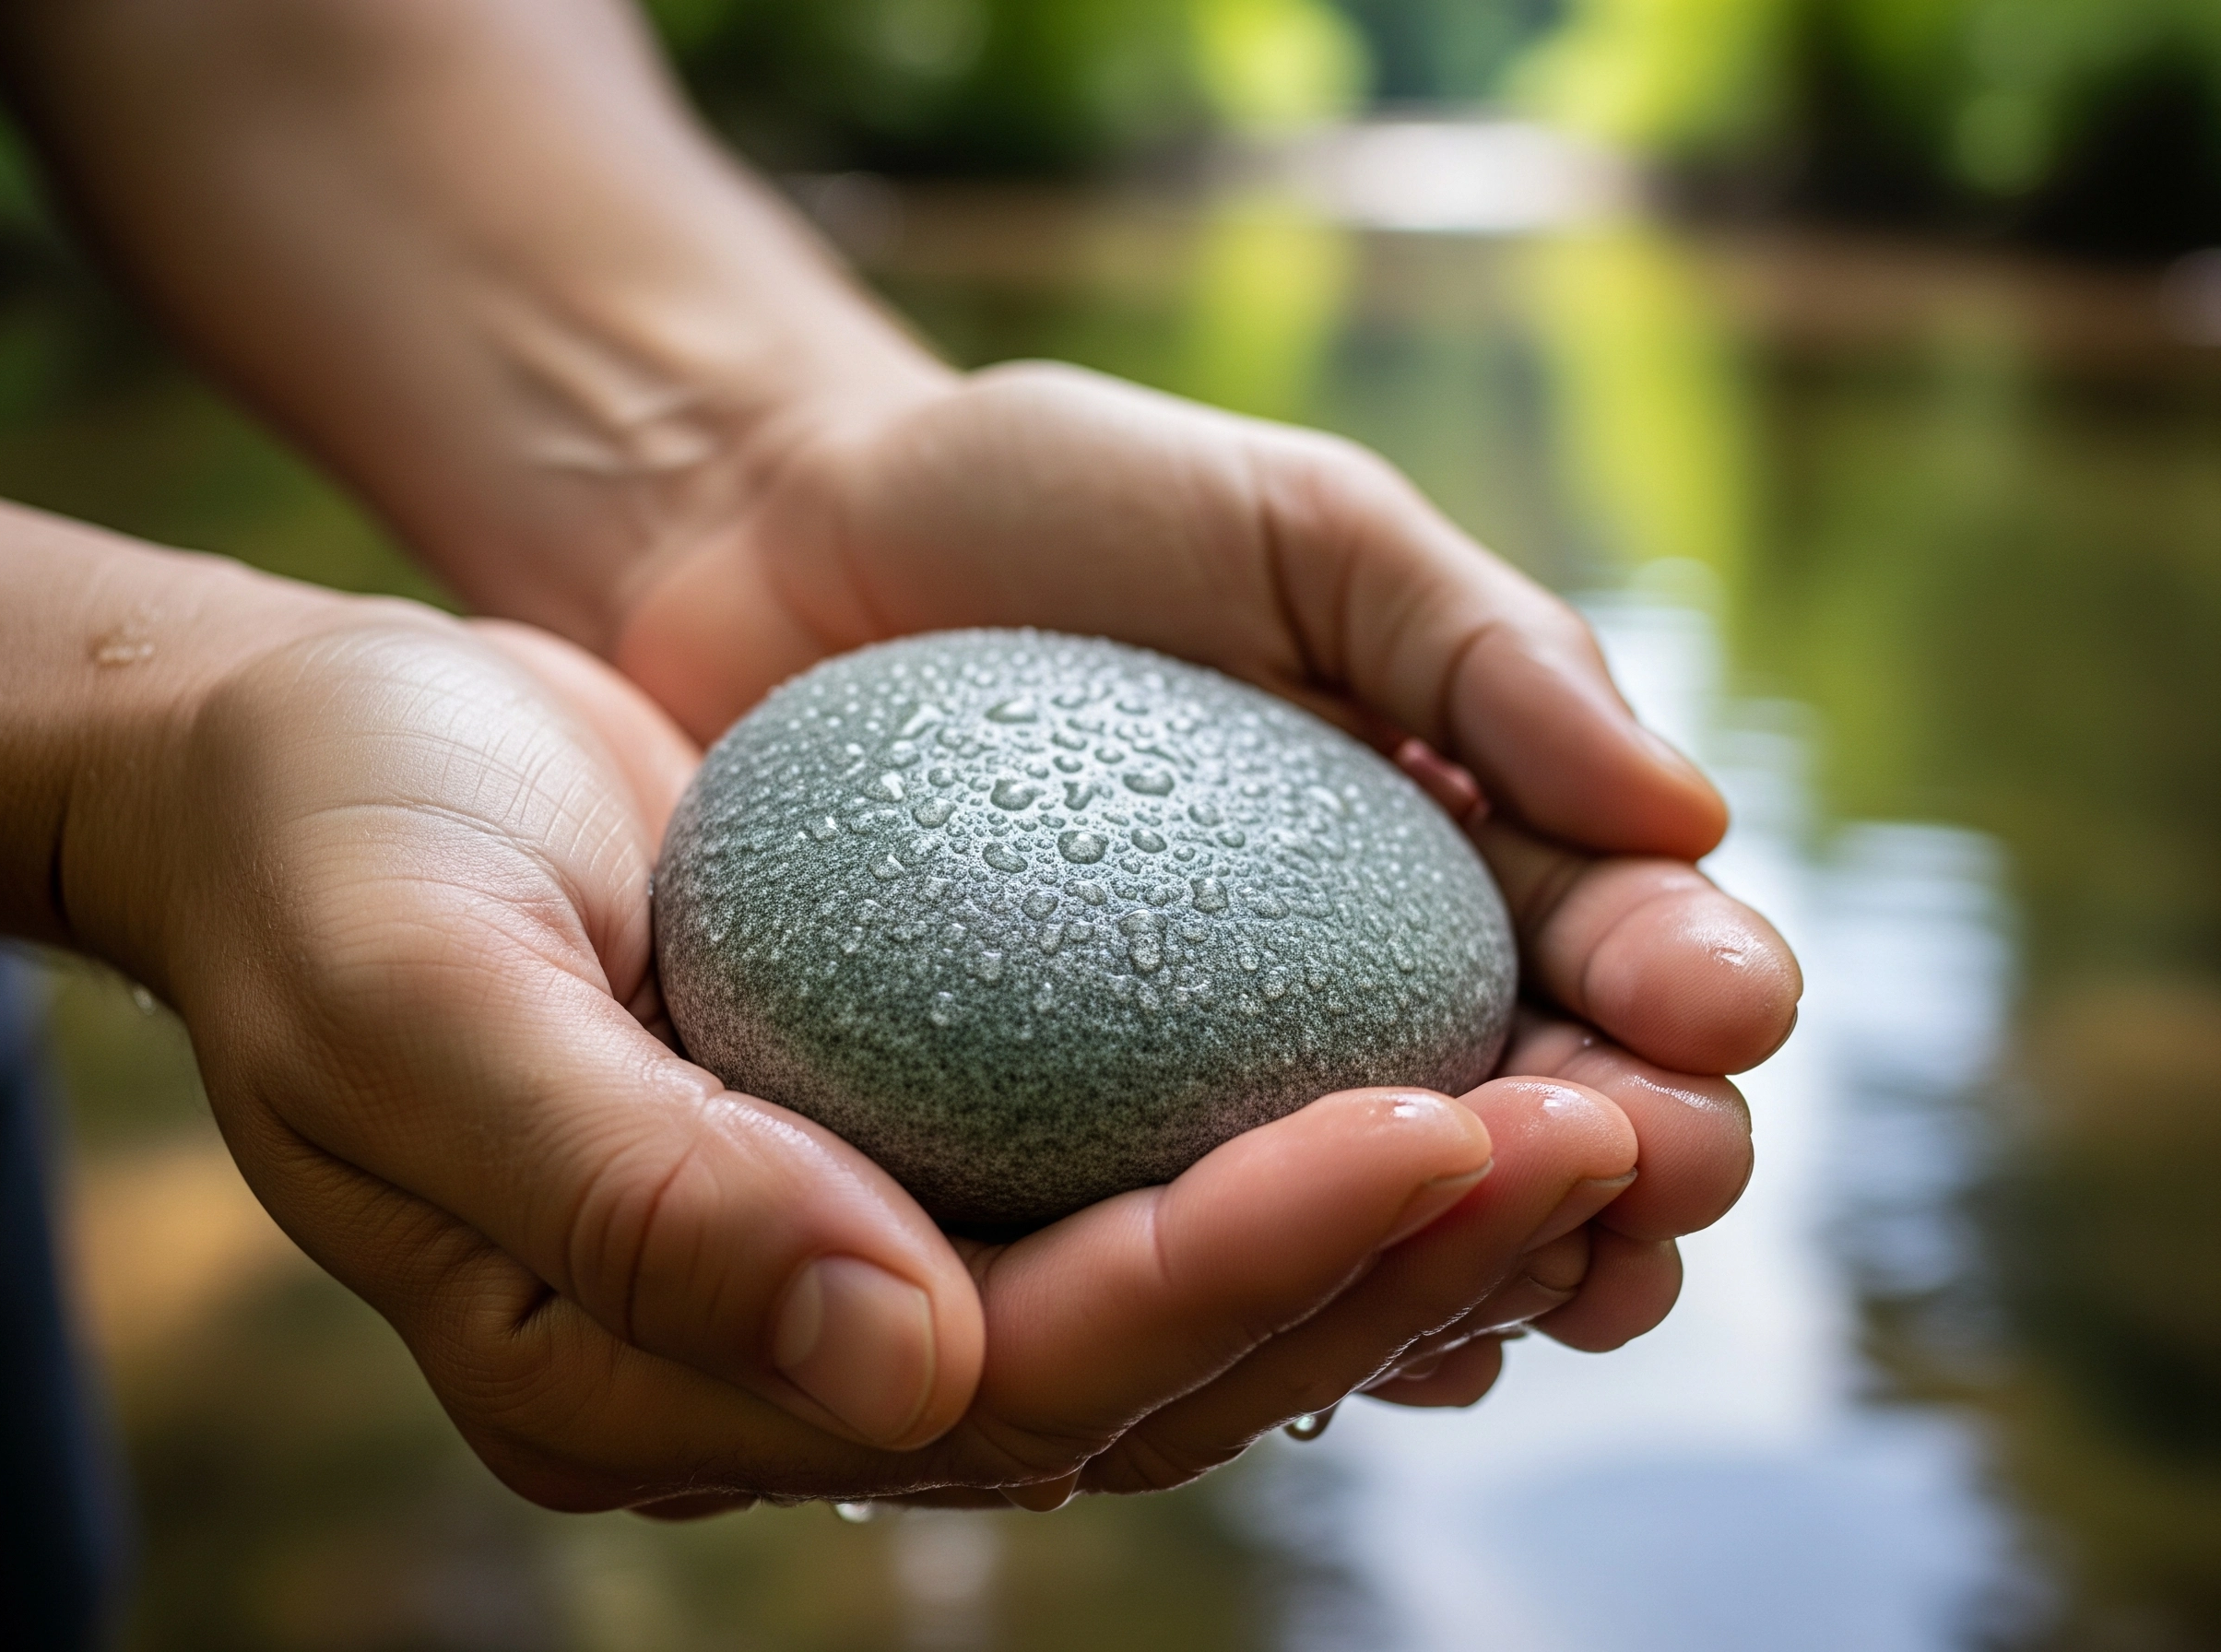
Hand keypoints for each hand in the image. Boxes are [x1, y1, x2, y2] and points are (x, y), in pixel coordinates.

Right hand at [125, 608, 1742, 1517]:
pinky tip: (1466, 1041)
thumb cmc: (337, 854)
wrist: (320, 756)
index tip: (1426, 1127)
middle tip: (1612, 1130)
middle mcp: (791, 1351)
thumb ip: (631, 1194)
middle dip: (1386, 1265)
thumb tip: (897, 1373)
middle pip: (1144, 1370)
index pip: (1002, 1375)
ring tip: (1606, 1098)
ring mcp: (869, 1257)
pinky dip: (1317, 1125)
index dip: (1228, 1270)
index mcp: (649, 1374)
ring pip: (1187, 1295)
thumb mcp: (418, 998)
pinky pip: (1155, 1172)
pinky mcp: (926, 1143)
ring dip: (1408, 1214)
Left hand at [609, 362, 1796, 1443]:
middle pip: (1548, 1123)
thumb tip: (1692, 814)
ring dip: (1493, 1264)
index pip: (1620, 948)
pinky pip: (1188, 1271)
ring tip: (1543, 1271)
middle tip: (1653, 1161)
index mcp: (1451, 848)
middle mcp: (1361, 995)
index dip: (1689, 989)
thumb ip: (1485, 648)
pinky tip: (1336, 1335)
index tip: (1716, 1012)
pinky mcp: (1058, 1166)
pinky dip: (1288, 1310)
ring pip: (1398, 1232)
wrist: (775, 548)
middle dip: (1632, 1155)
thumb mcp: (1296, 524)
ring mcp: (1213, 1098)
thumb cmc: (1043, 512)